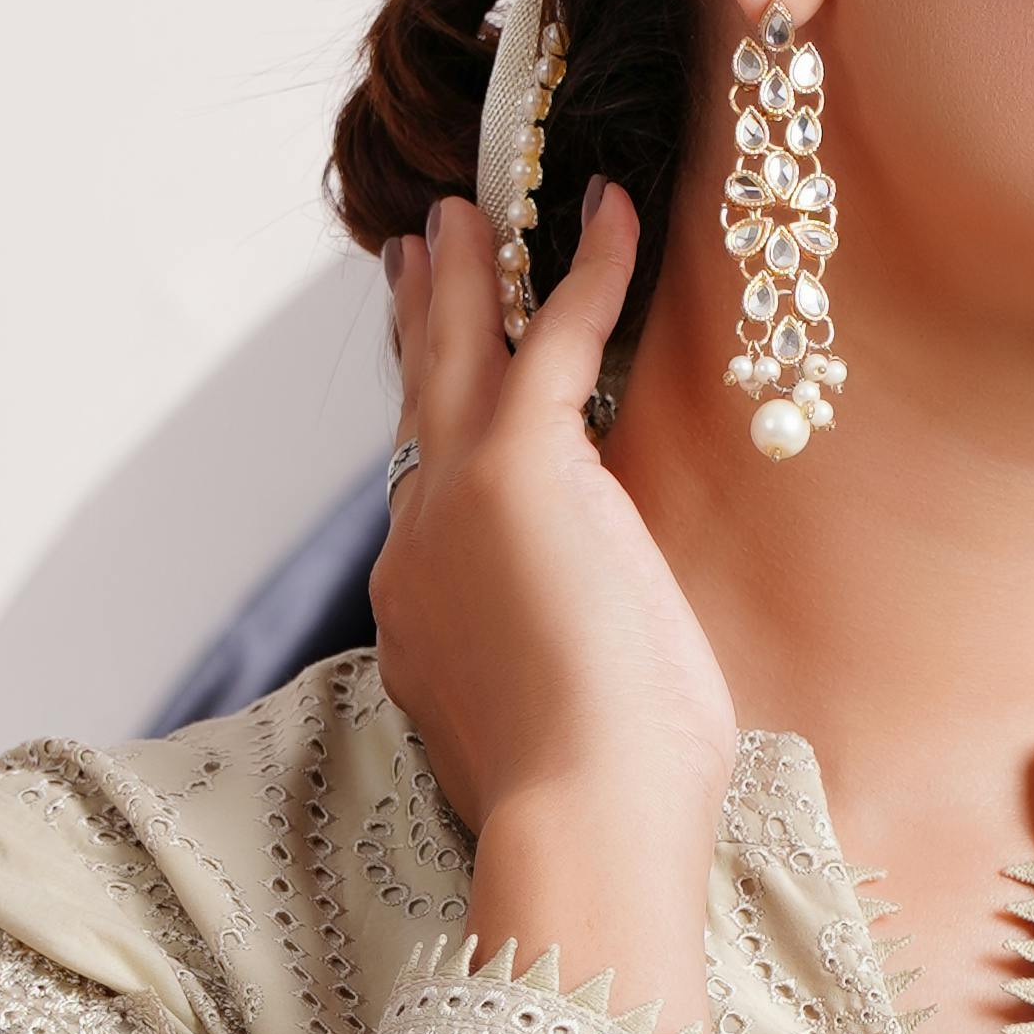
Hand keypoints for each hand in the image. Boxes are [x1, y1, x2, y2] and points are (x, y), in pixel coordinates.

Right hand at [372, 189, 737, 1033]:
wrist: (583, 825)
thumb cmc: (604, 814)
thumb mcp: (561, 732)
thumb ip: (553, 674)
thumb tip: (592, 669)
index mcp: (421, 620)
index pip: (426, 502)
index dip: (431, 429)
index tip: (429, 387)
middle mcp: (418, 550)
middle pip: (415, 409)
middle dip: (419, 327)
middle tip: (416, 255)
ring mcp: (457, 502)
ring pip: (456, 357)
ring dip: (466, 277)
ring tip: (468, 212)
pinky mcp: (521, 468)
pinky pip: (555, 336)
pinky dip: (589, 269)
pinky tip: (618, 208)